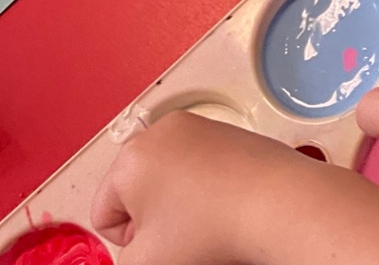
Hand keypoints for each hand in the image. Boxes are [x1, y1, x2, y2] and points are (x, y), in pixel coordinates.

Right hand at [91, 112, 299, 264]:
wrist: (275, 206)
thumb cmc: (210, 229)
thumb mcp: (145, 263)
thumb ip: (124, 262)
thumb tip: (138, 252)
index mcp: (131, 157)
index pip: (103, 213)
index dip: (127, 241)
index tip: (157, 245)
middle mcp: (163, 131)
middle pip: (138, 193)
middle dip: (152, 222)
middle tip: (179, 239)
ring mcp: (200, 127)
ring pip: (170, 182)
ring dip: (179, 207)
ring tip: (206, 224)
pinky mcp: (230, 133)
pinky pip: (202, 170)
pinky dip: (207, 191)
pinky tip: (226, 209)